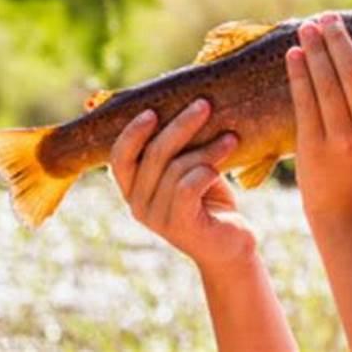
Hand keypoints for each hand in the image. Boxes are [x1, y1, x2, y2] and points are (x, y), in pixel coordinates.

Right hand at [109, 99, 255, 271]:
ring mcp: (157, 218)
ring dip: (208, 148)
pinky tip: (224, 166)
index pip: (119, 158)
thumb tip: (186, 105)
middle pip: (153, 154)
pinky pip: (189, 185)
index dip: (132, 133)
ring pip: (178, 167)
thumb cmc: (210, 202)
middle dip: (181, 125)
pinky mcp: (181, 226)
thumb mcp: (190, 171)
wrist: (231, 246)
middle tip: (205, 105)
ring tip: (231, 138)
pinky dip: (208, 169)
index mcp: (133, 190)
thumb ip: (178, 150)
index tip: (152, 110)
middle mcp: (138, 205)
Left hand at [285, 12, 351, 216]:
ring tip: (307, 28)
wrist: (350, 213)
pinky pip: (304, 100)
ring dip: (315, 49)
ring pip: (325, 81)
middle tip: (328, 17)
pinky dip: (298, 73)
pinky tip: (294, 56)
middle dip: (339, 38)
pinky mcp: (313, 145)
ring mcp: (341, 137)